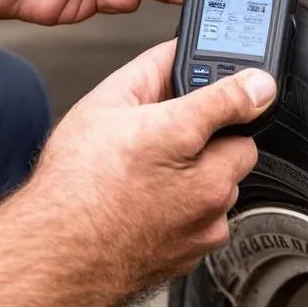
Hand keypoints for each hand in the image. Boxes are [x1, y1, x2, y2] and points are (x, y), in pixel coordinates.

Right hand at [29, 41, 276, 290]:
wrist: (55, 254)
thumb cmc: (72, 186)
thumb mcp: (104, 105)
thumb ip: (151, 70)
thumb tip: (177, 51)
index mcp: (182, 137)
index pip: (244, 97)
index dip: (246, 86)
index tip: (251, 85)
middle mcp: (206, 184)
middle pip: (240, 145)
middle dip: (215, 138)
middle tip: (173, 140)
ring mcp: (207, 222)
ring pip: (227, 186)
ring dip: (205, 177)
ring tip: (155, 178)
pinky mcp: (201, 250)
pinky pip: (211, 220)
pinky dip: (193, 211)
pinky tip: (155, 206)